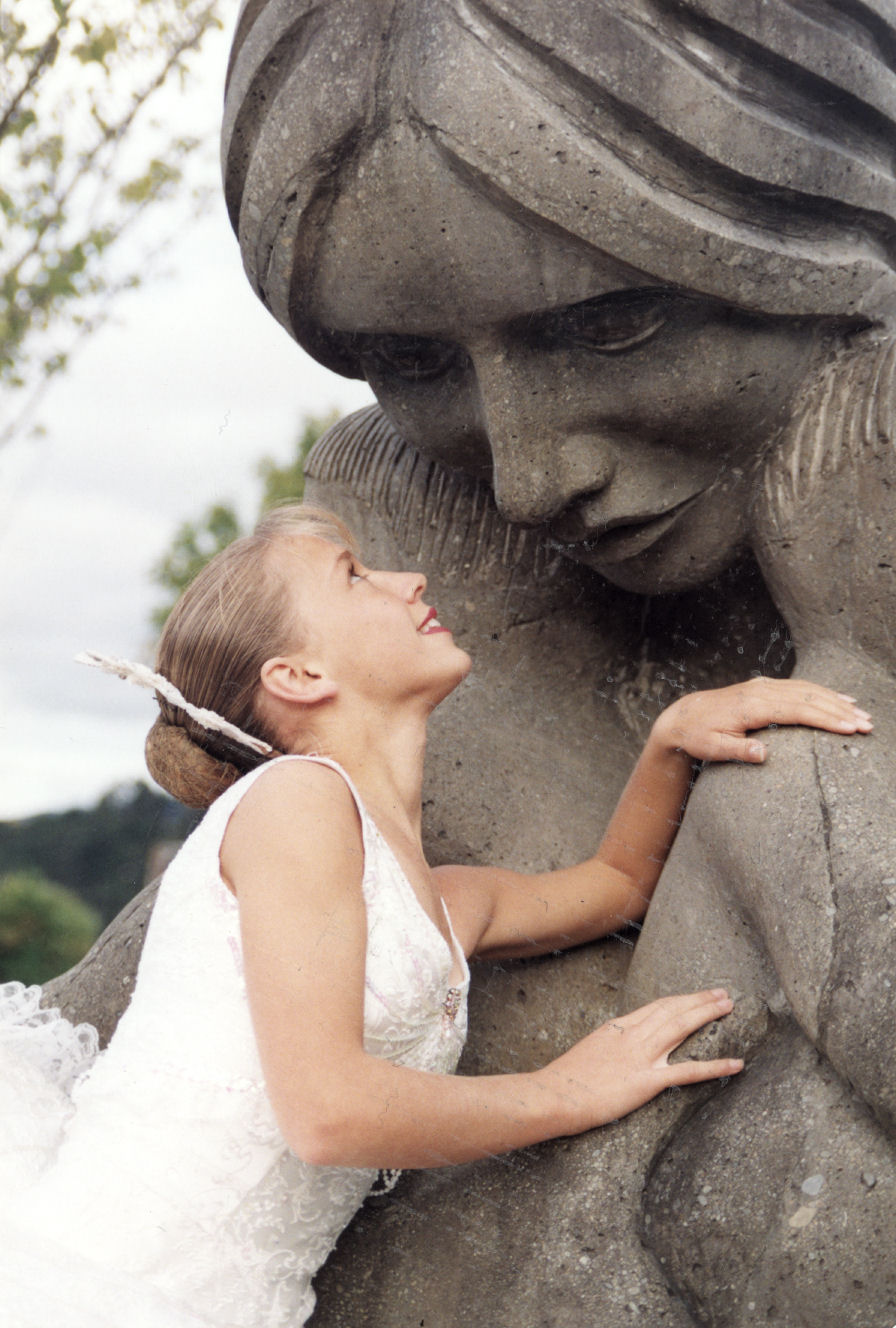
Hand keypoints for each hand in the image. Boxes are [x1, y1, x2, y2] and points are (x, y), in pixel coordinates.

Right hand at [539, 989, 741, 1131]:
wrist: (553, 1095)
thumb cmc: (564, 1081)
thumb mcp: (587, 1053)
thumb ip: (607, 1047)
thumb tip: (617, 1049)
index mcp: (618, 1028)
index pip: (656, 1007)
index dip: (681, 1000)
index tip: (697, 995)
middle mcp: (632, 1036)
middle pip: (673, 1010)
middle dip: (700, 1000)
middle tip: (723, 993)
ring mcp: (641, 1057)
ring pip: (681, 1027)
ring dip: (708, 1014)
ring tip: (729, 1007)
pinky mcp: (646, 1082)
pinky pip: (688, 1072)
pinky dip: (715, 1066)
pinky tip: (736, 1064)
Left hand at [652, 676, 871, 763]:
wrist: (683, 716)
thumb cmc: (698, 735)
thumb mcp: (713, 748)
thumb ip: (738, 751)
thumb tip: (763, 754)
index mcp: (752, 705)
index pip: (797, 710)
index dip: (825, 719)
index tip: (849, 728)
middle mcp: (761, 691)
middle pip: (808, 698)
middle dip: (840, 711)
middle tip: (867, 724)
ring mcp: (764, 686)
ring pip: (807, 690)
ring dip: (836, 701)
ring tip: (862, 714)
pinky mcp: (765, 687)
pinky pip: (799, 687)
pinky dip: (822, 693)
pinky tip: (840, 700)